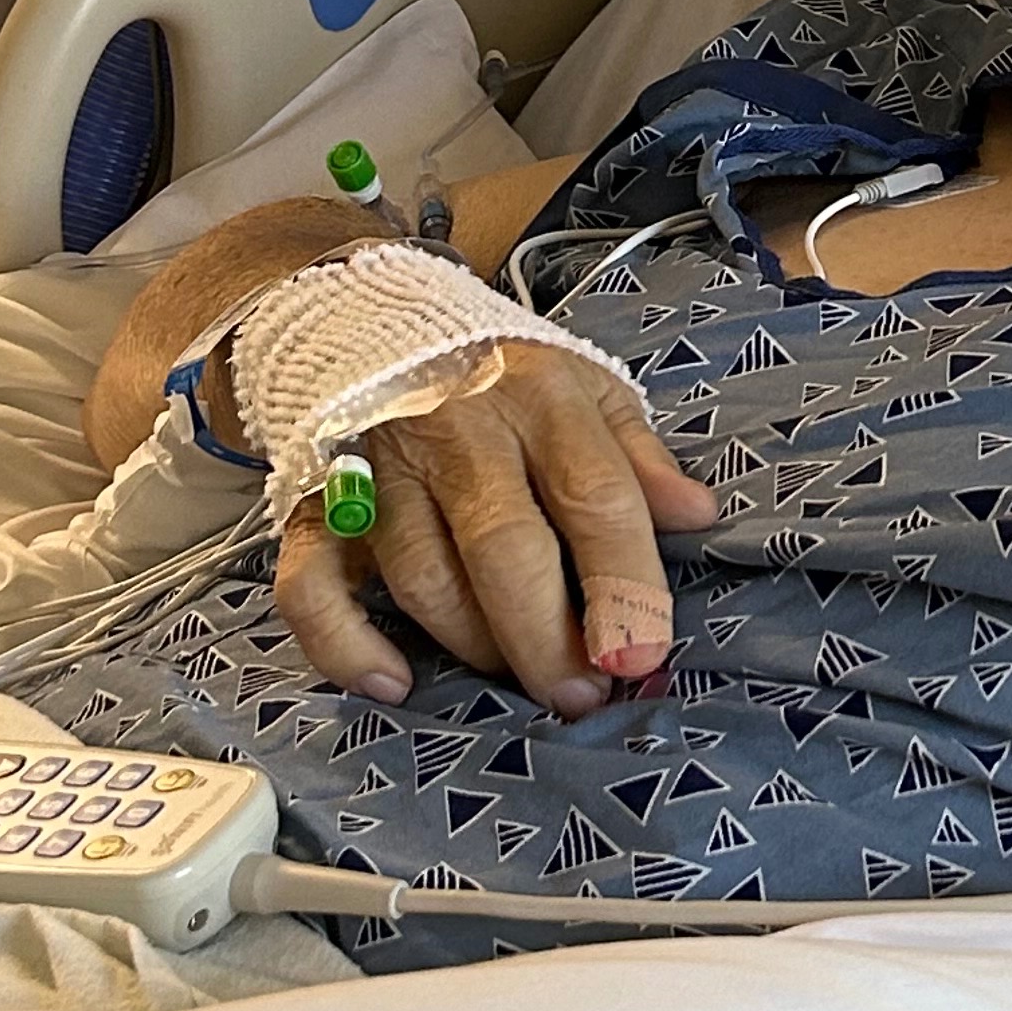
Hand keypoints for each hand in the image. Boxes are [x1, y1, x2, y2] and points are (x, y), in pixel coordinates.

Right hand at [273, 345, 719, 716]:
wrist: (371, 316)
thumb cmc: (501, 375)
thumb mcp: (587, 388)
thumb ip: (638, 457)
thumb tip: (698, 516)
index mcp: (543, 399)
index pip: (595, 496)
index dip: (623, 585)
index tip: (641, 656)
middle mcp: (460, 431)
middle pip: (506, 549)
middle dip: (547, 638)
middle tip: (579, 694)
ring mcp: (381, 467)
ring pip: (423, 578)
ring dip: (474, 645)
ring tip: (514, 677)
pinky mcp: (318, 504)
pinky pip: (314, 586)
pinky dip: (347, 646)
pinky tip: (395, 682)